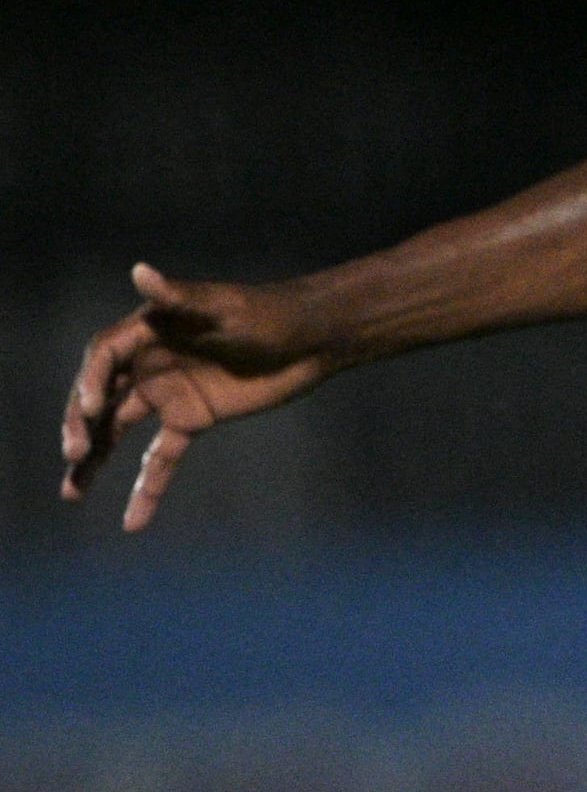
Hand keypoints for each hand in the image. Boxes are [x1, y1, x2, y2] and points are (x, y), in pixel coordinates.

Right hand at [59, 263, 335, 531]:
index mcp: (145, 332)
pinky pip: (162, 457)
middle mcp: (147, 364)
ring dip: (93, 460)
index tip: (94, 411)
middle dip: (83, 426)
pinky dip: (148, 486)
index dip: (91, 383)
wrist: (310, 339)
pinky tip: (132, 520)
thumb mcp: (223, 307)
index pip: (103, 358)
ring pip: (118, 432)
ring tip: (71, 494)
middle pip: (100, 397)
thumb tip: (141, 271)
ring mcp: (167, 395)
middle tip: (73, 454)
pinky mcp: (192, 420)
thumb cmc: (267, 313)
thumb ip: (179, 297)